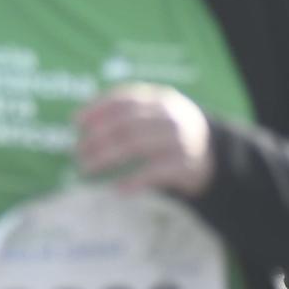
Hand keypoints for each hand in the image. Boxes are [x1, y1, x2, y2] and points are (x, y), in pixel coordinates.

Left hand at [75, 83, 214, 197]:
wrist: (213, 156)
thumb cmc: (166, 133)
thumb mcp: (151, 115)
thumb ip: (122, 114)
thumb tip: (77, 120)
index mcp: (159, 99)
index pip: (123, 99)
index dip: (97, 109)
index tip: (75, 122)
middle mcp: (170, 117)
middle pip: (125, 124)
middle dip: (96, 138)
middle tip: (77, 152)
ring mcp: (180, 140)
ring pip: (135, 145)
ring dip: (106, 158)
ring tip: (87, 168)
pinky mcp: (187, 165)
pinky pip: (155, 172)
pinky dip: (134, 180)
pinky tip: (117, 189)